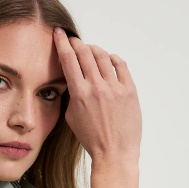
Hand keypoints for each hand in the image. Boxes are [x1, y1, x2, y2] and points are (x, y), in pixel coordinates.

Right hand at [52, 27, 141, 167]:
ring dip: (94, 49)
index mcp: (79, 94)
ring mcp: (115, 88)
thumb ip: (72, 95)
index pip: (68, 59)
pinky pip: (120, 65)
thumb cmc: (92, 139)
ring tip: (90, 50)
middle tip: (73, 41)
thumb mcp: (71, 118)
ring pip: (102, 56)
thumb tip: (74, 80)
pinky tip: (108, 59)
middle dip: (77, 43)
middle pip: (85, 52)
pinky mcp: (129, 91)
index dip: (62, 43)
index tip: (59, 34)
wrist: (114, 153)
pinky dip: (112, 58)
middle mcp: (97, 87)